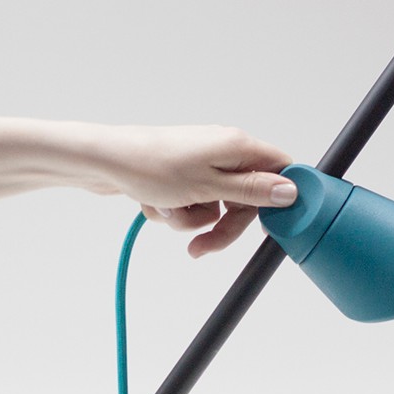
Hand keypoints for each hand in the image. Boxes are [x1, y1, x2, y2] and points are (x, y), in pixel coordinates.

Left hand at [98, 125, 296, 256]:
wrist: (103, 162)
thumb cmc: (151, 167)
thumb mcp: (209, 186)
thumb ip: (252, 190)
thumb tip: (290, 190)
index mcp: (237, 146)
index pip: (279, 170)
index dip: (277, 200)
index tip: (269, 226)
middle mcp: (222, 151)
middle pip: (244, 199)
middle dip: (222, 226)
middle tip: (203, 246)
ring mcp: (200, 164)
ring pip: (214, 207)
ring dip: (191, 220)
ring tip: (169, 210)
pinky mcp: (180, 176)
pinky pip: (190, 205)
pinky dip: (174, 211)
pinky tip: (156, 202)